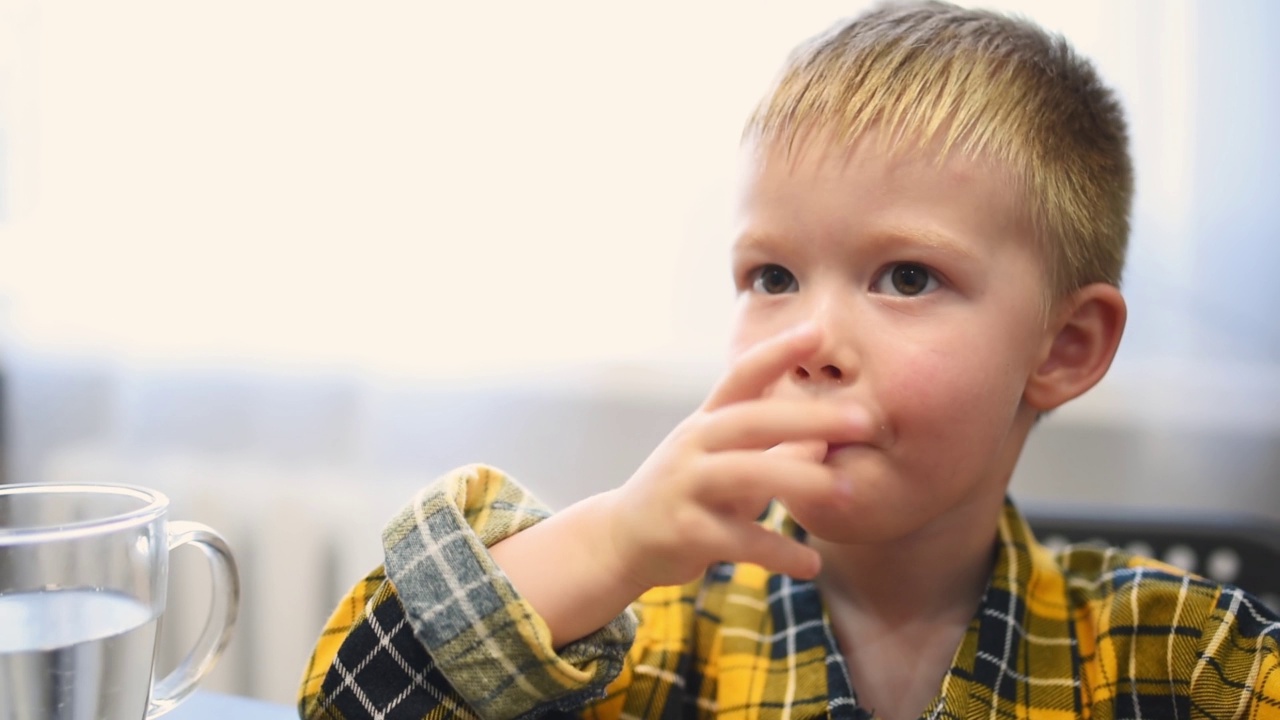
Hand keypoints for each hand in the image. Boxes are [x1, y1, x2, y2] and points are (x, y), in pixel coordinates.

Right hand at [600, 325, 873, 592]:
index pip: (742, 376)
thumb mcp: (728, 465)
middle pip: (752, 421)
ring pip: (745, 474)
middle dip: (809, 417)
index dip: (778, 352)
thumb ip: (773, 452)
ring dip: (800, 481)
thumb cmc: (690, 492)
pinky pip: (738, 540)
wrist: (622, 537)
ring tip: (848, 492)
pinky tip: (811, 564)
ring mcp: (685, 486)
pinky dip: (778, 553)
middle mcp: (693, 445)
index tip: (818, 332)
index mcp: (707, 421)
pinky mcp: (684, 532)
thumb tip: (825, 441)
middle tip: (864, 419)